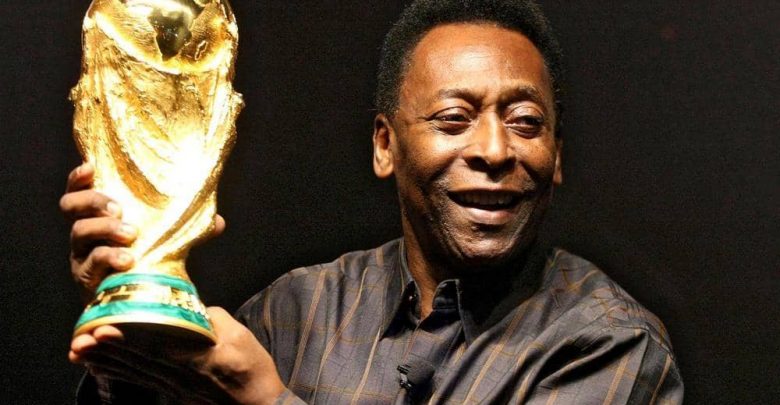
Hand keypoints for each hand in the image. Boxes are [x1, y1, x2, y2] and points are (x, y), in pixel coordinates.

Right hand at [60, 163, 225, 299]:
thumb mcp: (168, 239)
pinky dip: (109, 257)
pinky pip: (90, 263)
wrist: (139, 301)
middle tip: (119, 209)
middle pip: (70, 206)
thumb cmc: (148, 260)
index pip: (80, 189)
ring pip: (79, 232)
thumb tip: (218, 222)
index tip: (91, 167)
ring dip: (104, 229)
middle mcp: (84, 231)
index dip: (79, 177)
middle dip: (93, 202)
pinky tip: (127, 260)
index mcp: (99, 215)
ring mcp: (81, 255)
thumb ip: (189, 228)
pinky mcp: (85, 277)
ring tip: (131, 234)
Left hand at [70, 307, 285, 404]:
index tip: (104, 328)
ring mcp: (174, 385)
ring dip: (106, 360)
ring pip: (134, 370)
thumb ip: (211, 318)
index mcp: (197, 357)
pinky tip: (99, 366)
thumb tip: (190, 306)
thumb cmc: (251, 369)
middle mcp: (180, 374)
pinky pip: (140, 380)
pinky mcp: (172, 391)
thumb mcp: (238, 335)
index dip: (128, 338)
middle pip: (138, 359)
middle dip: (108, 348)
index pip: (156, 346)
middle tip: (81, 337)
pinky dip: (118, 372)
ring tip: (80, 350)